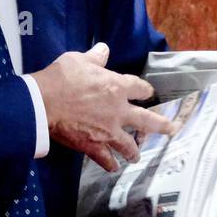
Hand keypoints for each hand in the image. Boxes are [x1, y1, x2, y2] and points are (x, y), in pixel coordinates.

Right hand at [30, 42, 175, 171]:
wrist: (44, 102)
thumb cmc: (62, 78)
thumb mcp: (78, 60)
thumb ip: (95, 57)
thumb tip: (104, 49)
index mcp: (117, 87)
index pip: (140, 89)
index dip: (145, 91)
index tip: (148, 93)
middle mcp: (119, 111)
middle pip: (147, 121)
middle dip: (161, 125)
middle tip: (172, 129)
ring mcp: (108, 131)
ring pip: (129, 145)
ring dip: (134, 151)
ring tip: (136, 156)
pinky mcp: (94, 146)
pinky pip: (106, 159)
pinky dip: (110, 164)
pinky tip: (113, 167)